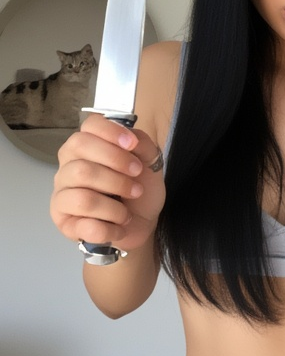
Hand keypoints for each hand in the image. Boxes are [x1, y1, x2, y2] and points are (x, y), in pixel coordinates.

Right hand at [50, 113, 165, 251]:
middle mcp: (68, 168)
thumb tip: (131, 138)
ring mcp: (62, 196)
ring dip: (115, 207)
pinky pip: (85, 226)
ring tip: (127, 213)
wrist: (143, 223)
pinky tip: (118, 227)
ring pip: (83, 198)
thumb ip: (142, 144)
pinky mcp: (65, 223)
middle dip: (115, 170)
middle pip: (81, 163)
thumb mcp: (149, 162)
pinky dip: (110, 228)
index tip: (132, 145)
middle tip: (136, 180)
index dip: (110, 133)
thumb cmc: (140, 189)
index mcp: (85, 147)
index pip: (88, 127)